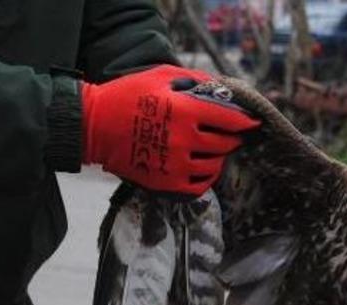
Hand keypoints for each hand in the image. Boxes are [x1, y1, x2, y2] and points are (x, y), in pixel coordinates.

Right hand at [82, 65, 258, 194]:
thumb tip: (221, 87)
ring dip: (218, 157)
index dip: (245, 121)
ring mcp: (175, 164)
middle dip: (232, 139)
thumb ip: (194, 79)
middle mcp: (183, 139)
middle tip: (230, 136)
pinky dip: (206, 178)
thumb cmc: (126, 95)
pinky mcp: (166, 182)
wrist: (93, 126)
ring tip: (211, 150)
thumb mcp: (160, 75)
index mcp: (185, 110)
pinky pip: (200, 186)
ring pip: (215, 166)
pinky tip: (202, 168)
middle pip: (226, 144)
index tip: (254, 123)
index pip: (229, 119)